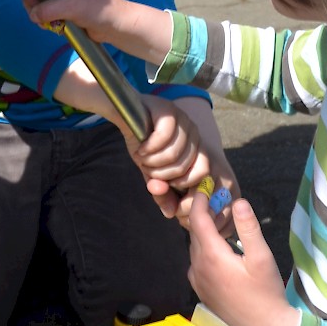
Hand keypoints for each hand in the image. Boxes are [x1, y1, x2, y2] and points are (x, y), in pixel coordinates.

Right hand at [27, 0, 167, 60]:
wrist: (116, 24)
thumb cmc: (98, 9)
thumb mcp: (72, 7)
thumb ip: (50, 9)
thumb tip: (32, 15)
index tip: (32, 7)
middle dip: (35, 9)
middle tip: (40, 21)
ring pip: (42, 7)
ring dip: (42, 18)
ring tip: (50, 26)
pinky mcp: (66, 12)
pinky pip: (50, 16)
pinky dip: (50, 23)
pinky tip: (56, 29)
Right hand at [127, 97, 218, 212]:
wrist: (123, 114)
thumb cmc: (141, 143)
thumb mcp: (152, 172)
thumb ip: (162, 192)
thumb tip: (171, 214)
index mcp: (196, 150)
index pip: (203, 176)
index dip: (181, 185)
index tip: (160, 182)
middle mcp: (195, 135)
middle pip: (187, 168)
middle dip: (162, 175)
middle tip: (147, 168)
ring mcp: (184, 120)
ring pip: (175, 154)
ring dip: (153, 161)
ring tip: (142, 157)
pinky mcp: (169, 110)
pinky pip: (164, 136)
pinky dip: (149, 147)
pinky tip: (140, 147)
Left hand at [186, 193, 298, 325]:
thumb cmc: (266, 292)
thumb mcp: (261, 257)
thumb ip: (248, 228)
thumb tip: (238, 201)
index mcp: (211, 256)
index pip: (198, 219)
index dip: (200, 200)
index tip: (206, 187)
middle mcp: (198, 267)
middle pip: (195, 232)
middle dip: (205, 214)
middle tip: (220, 200)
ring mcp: (197, 280)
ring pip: (195, 247)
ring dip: (205, 232)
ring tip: (222, 221)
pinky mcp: (201, 290)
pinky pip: (197, 261)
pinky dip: (205, 248)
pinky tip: (221, 248)